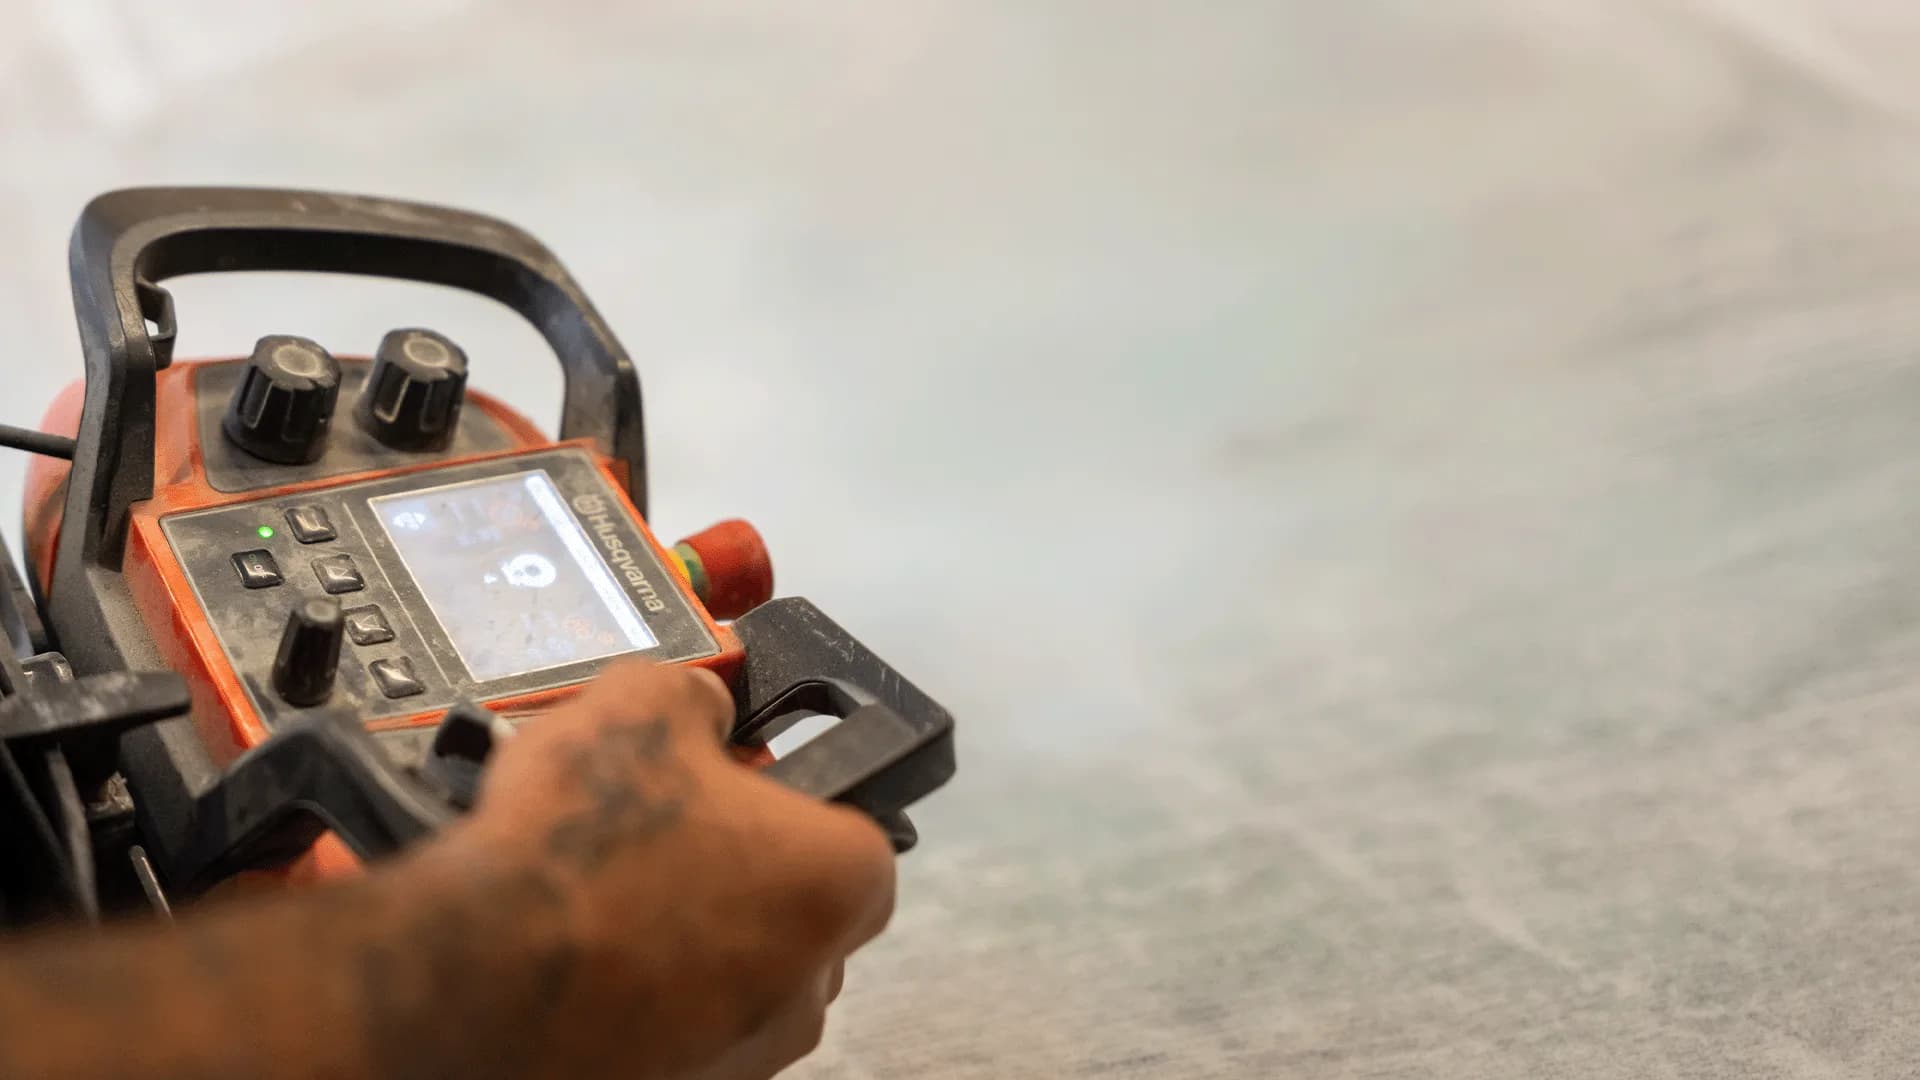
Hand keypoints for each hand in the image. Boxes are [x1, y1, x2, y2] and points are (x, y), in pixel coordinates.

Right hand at [446, 661, 896, 1079]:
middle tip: (658, 834)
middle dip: (735, 870)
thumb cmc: (577, 851)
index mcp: (841, 879)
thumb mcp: (643, 702)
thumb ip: (698, 699)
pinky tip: (580, 950)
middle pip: (792, 906)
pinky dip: (642, 991)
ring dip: (686, 934)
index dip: (783, 799)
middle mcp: (813, 981)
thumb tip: (698, 708)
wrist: (473, 976)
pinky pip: (680, 1023)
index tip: (728, 786)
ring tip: (602, 892)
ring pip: (735, 971)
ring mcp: (749, 1049)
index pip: (849, 827)